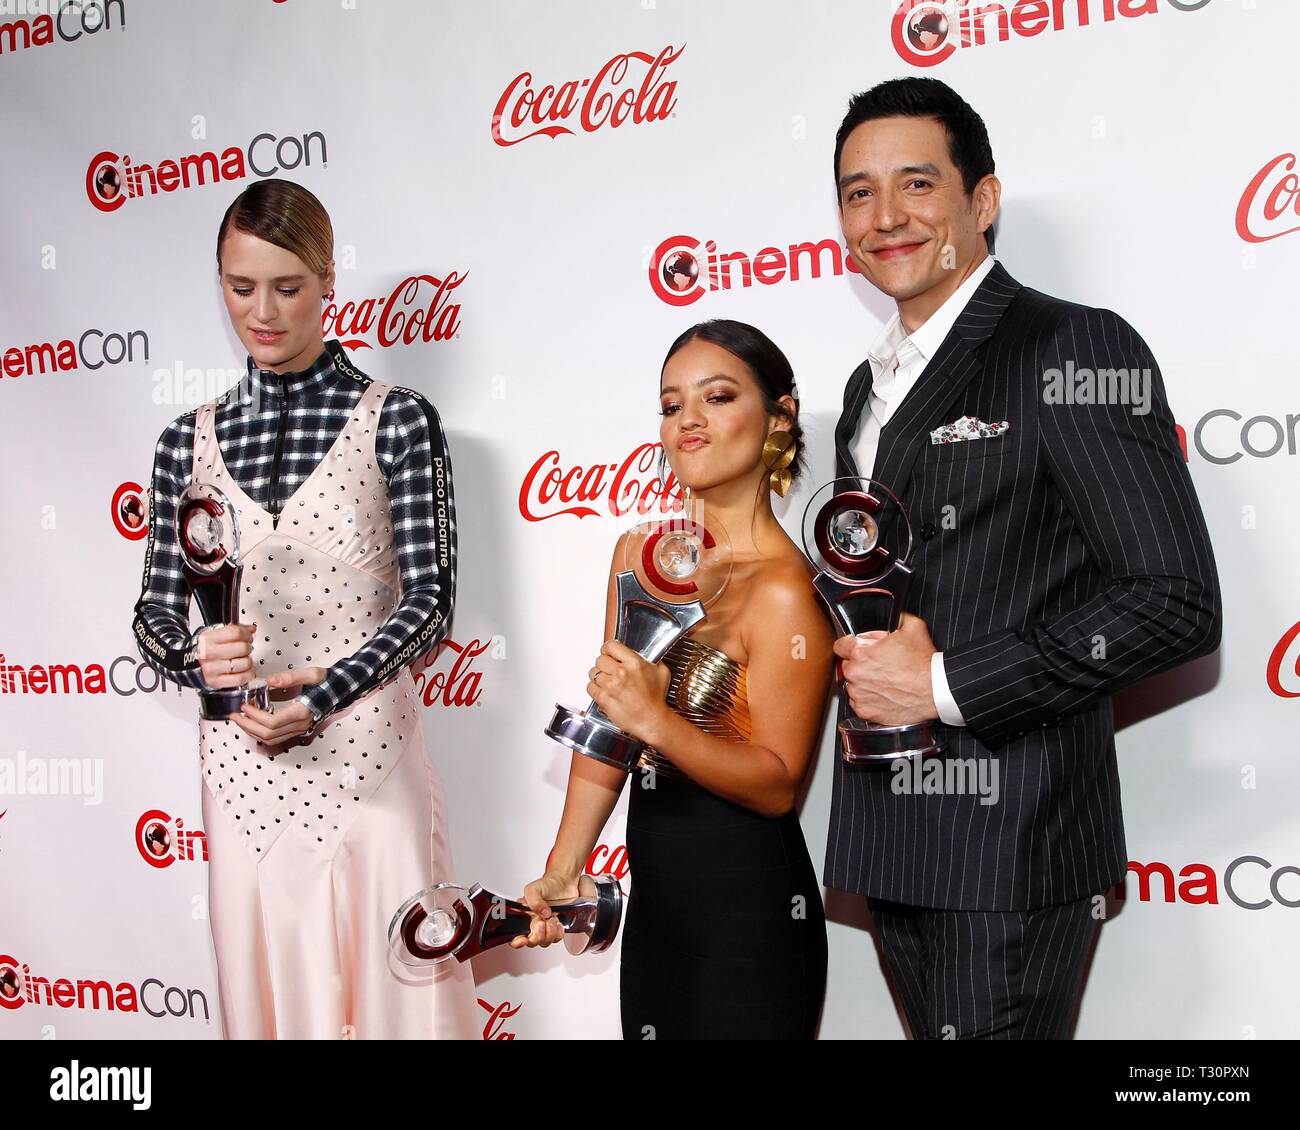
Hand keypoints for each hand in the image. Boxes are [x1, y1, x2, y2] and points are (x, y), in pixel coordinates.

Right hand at [195, 623, 255, 689]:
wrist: (187, 666)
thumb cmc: (204, 650)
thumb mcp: (214, 635)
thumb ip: (234, 629)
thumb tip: (251, 629)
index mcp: (207, 639)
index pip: (235, 633)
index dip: (246, 634)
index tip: (248, 637)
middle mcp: (208, 654)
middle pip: (242, 648)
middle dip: (248, 647)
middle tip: (246, 649)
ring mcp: (212, 669)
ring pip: (244, 663)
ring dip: (249, 662)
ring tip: (244, 660)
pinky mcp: (216, 682)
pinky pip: (241, 678)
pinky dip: (248, 674)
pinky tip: (246, 670)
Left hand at [229, 666, 327, 751]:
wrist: (342, 690)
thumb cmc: (328, 682)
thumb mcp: (312, 674)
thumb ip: (290, 677)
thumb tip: (268, 681)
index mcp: (302, 712)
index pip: (272, 722)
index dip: (254, 716)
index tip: (244, 706)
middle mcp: (301, 725)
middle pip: (268, 734)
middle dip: (248, 726)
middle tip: (235, 715)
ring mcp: (299, 730)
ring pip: (270, 740)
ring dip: (252, 732)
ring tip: (241, 720)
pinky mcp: (297, 730)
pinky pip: (276, 739)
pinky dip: (261, 733)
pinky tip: (254, 724)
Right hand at [511, 871, 582, 948]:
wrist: (563, 884)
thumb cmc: (546, 885)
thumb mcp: (534, 889)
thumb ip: (533, 900)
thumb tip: (542, 914)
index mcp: (522, 918)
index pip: (515, 937)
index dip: (517, 942)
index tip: (523, 940)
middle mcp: (532, 925)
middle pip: (532, 942)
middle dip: (538, 935)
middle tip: (542, 922)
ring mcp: (544, 928)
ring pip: (545, 942)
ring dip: (550, 931)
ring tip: (551, 918)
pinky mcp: (555, 929)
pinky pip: (556, 939)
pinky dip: (558, 932)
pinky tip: (558, 922)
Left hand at [586, 640, 671, 743]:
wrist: (651, 720)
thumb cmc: (655, 700)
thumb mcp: (661, 672)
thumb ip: (651, 660)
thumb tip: (644, 655)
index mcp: (634, 663)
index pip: (611, 646)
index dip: (608, 649)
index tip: (609, 653)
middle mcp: (621, 673)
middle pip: (600, 659)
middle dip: (604, 664)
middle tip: (610, 670)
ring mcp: (610, 686)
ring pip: (593, 672)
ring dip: (599, 677)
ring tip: (608, 682)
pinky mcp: (602, 698)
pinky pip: (590, 687)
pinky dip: (595, 688)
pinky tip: (605, 691)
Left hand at [832, 612, 938, 726]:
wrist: (936, 690)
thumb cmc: (924, 663)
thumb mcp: (913, 627)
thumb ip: (896, 619)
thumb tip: (892, 617)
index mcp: (860, 653)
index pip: (840, 645)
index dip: (851, 644)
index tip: (858, 648)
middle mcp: (855, 674)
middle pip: (848, 665)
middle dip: (860, 663)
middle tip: (879, 664)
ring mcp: (859, 695)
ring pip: (853, 685)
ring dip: (864, 682)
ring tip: (884, 680)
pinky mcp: (865, 711)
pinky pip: (859, 703)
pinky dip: (868, 699)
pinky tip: (884, 693)